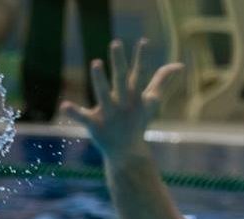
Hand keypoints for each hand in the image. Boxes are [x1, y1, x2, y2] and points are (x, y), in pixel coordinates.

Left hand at [60, 39, 183, 160]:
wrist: (128, 152)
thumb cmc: (138, 122)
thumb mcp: (151, 102)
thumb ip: (162, 81)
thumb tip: (179, 65)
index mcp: (134, 96)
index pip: (139, 73)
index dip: (141, 57)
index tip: (143, 41)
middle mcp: (122, 103)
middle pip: (121, 79)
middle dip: (119, 62)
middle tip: (115, 43)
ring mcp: (108, 114)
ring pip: (103, 94)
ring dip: (100, 79)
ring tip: (95, 62)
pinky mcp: (95, 124)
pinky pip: (83, 117)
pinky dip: (74, 112)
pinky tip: (64, 105)